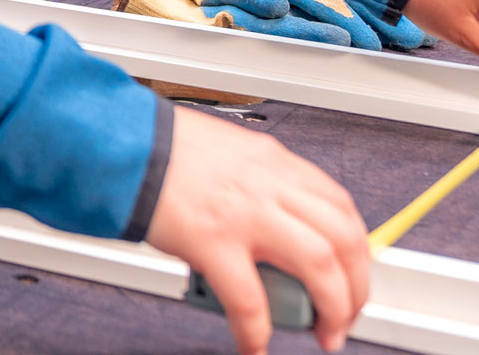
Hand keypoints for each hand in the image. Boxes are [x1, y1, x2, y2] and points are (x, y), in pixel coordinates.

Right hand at [146, 107, 367, 354]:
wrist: (121, 143)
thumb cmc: (161, 148)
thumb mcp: (228, 155)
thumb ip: (258, 185)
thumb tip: (273, 222)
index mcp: (273, 162)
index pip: (340, 205)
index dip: (357, 247)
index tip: (352, 271)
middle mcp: (269, 185)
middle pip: (344, 238)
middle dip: (357, 285)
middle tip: (346, 313)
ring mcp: (246, 214)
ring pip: (319, 266)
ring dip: (332, 307)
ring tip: (323, 331)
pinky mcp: (213, 242)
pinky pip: (251, 300)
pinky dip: (259, 331)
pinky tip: (256, 345)